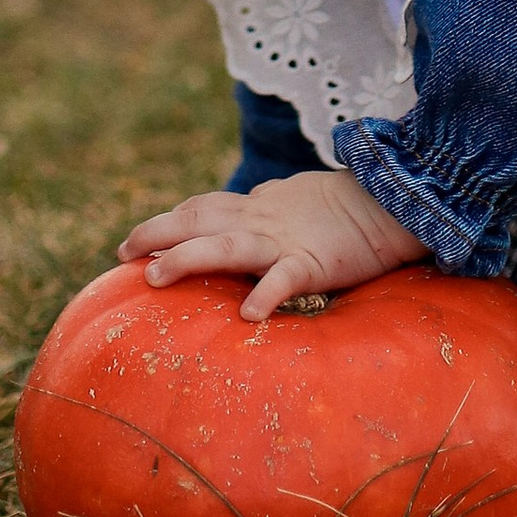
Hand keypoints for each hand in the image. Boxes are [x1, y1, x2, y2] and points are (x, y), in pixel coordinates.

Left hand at [119, 168, 429, 322]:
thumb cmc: (344, 209)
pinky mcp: (314, 261)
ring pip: (227, 245)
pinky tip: (248, 316)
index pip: (201, 209)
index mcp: (257, 208)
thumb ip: (265, 214)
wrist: (393, 201)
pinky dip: (265, 293)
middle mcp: (261, 220)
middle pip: (198, 220)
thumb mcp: (294, 206)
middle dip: (157, 233)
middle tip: (123, 252)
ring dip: (188, 258)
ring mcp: (285, 240)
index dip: (166, 222)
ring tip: (157, 276)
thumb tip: (244, 219)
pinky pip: (285, 278)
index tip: (132, 241)